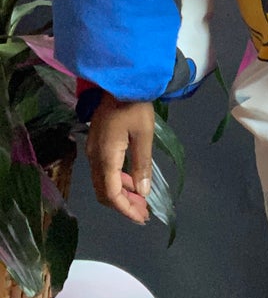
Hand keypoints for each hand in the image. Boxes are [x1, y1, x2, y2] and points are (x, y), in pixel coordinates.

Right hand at [86, 92, 154, 224]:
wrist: (119, 79)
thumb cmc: (135, 106)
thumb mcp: (144, 135)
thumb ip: (142, 164)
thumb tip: (142, 192)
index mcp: (106, 156)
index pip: (111, 193)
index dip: (125, 209)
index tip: (142, 218)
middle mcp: (95, 156)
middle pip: (104, 191)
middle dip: (123, 205)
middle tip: (143, 212)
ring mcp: (93, 149)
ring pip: (104, 182)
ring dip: (121, 193)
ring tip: (141, 200)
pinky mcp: (97, 142)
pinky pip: (105, 170)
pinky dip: (118, 180)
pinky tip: (133, 180)